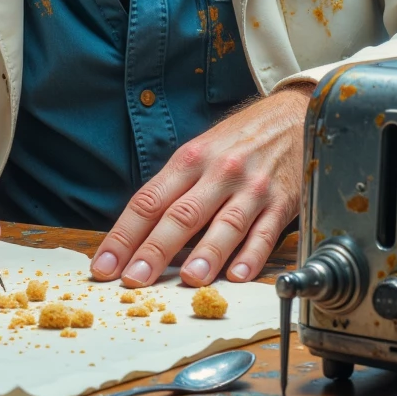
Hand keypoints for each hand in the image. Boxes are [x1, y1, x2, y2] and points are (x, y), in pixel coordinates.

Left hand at [90, 84, 311, 287]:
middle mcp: (219, 171)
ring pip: (226, 224)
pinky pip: (266, 232)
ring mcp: (252, 187)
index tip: (104, 265)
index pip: (148, 201)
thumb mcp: (200, 151)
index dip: (124, 235)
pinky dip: (252, 255)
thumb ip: (175, 190)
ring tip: (189, 279)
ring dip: (206, 253)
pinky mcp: (283, 201)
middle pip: (181, 214)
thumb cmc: (239, 140)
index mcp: (190, 159)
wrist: (292, 115)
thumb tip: (141, 237)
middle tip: (134, 280)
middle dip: (154, 250)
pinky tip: (239, 275)